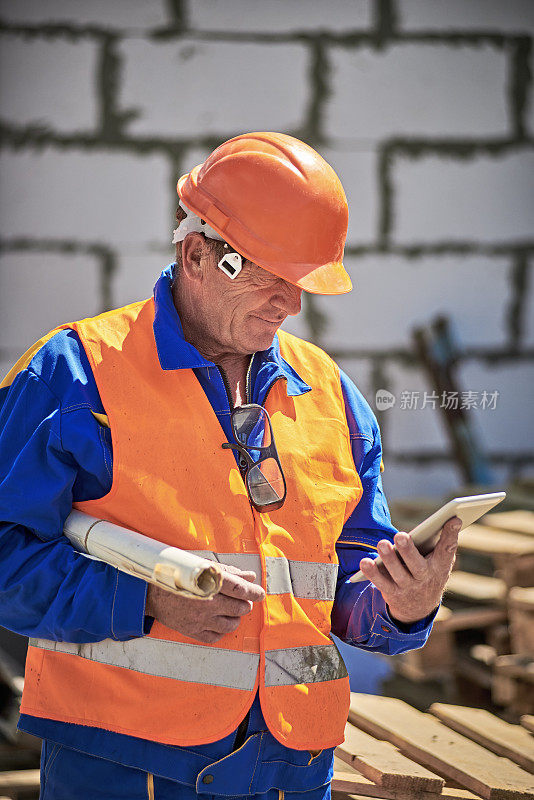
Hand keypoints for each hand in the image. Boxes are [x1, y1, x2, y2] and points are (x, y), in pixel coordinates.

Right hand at [145, 563, 264, 643]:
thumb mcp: (203, 567)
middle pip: (240, 608)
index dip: (254, 592)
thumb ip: (229, 572)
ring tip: (227, 610)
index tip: (260, 593)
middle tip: (239, 599)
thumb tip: (250, 577)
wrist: (152, 592)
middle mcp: (207, 602)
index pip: (241, 589)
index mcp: (209, 583)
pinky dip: (221, 629)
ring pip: (232, 624)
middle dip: (244, 603)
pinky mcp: (193, 631)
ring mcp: (200, 619)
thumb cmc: (179, 575)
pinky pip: (216, 636)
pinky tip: (217, 620)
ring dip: (234, 617)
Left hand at [358, 516, 460, 624]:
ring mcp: (408, 587)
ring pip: (398, 574)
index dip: (451, 535)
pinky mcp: (392, 593)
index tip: (453, 519)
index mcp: (440, 567)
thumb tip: (448, 519)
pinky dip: (372, 573)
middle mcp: (425, 578)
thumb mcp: (438, 561)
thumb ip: (441, 543)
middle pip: (417, 566)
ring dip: (389, 559)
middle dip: (408, 551)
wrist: (420, 607)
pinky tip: (365, 562)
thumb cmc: (429, 572)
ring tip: (382, 544)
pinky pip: (381, 583)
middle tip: (400, 535)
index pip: (447, 550)